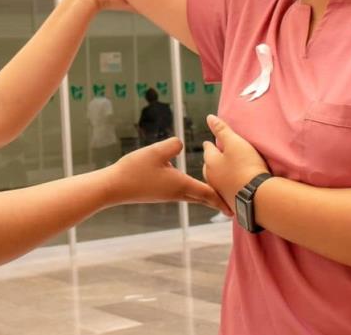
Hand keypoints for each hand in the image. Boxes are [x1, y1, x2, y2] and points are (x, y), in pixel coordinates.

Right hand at [105, 138, 231, 214]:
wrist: (114, 187)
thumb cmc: (134, 170)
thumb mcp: (155, 152)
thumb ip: (172, 145)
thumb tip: (181, 143)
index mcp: (180, 185)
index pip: (207, 193)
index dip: (222, 198)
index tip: (235, 207)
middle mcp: (177, 193)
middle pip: (203, 198)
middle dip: (218, 202)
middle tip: (232, 207)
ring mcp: (168, 195)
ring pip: (193, 196)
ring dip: (206, 196)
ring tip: (218, 195)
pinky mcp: (160, 193)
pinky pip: (183, 193)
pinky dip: (194, 192)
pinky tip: (193, 186)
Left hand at [202, 115, 269, 208]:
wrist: (257, 197)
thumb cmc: (246, 166)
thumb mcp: (235, 143)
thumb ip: (222, 130)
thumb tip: (209, 118)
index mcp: (211, 162)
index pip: (207, 149)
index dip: (210, 144)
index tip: (208, 143)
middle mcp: (211, 177)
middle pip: (210, 165)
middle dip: (213, 160)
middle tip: (218, 156)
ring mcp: (220, 191)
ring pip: (216, 179)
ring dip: (220, 173)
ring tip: (226, 170)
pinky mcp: (230, 202)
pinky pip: (226, 190)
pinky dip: (229, 185)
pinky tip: (234, 186)